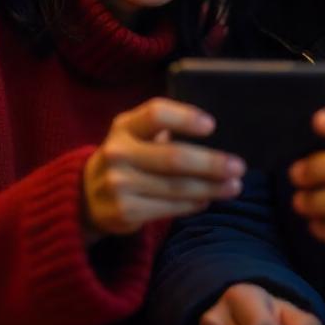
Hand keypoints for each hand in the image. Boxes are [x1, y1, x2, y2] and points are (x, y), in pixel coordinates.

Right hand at [82, 98, 244, 238]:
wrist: (85, 196)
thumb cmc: (127, 156)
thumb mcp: (134, 134)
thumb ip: (163, 128)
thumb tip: (213, 132)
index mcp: (124, 126)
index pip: (155, 113)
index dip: (185, 118)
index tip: (211, 126)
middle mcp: (118, 153)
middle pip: (174, 158)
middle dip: (211, 163)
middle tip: (239, 167)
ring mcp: (119, 184)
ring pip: (176, 187)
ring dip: (210, 188)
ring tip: (234, 186)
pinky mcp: (124, 211)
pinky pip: (169, 207)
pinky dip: (194, 204)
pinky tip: (207, 199)